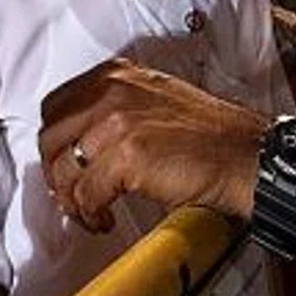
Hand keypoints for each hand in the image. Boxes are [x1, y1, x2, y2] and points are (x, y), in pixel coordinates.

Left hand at [37, 58, 267, 233]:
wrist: (246, 154)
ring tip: (88, 213)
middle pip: (50, 137)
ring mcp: (117, 122)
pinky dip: (91, 215)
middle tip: (70, 194)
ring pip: (64, 170)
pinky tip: (104, 220)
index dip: (53, 142)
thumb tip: (80, 140)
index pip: (55, 106)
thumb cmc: (209, 134)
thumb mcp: (154, 99)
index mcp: (115, 76)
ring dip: (71, 200)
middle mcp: (111, 92)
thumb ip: (115, 107)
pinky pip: (87, 194)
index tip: (61, 163)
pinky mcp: (128, 156)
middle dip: (55, 173)